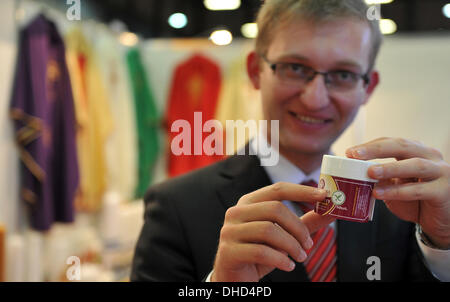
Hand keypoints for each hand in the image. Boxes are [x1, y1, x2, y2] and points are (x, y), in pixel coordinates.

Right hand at [211, 182, 334, 281]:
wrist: (234, 278)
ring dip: (291, 245)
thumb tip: (330, 211)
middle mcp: (236, 212)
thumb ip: (304, 223)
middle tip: (309, 244)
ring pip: (269, 230)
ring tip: (300, 257)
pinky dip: (280, 260)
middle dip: (298, 227)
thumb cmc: (259, 254)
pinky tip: (288, 266)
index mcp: (249, 203)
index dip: (301, 191)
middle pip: (275, 209)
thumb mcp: (283, 236)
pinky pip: (260, 252)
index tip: (324, 195)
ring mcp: (229, 231)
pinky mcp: (228, 251)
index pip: (277, 189)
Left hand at [346, 137, 449, 248]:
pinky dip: (397, 191)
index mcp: (417, 151)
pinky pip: (419, 190)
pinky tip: (380, 193)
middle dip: (377, 149)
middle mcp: (431, 157)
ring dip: (390, 168)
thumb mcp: (395, 186)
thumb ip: (380, 178)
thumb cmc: (417, 200)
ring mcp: (441, 172)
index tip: (350, 152)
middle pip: (403, 147)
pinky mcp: (444, 191)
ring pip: (415, 165)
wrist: (442, 221)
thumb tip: (355, 173)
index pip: (392, 142)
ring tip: (370, 172)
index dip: (371, 145)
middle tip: (356, 155)